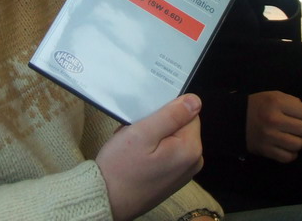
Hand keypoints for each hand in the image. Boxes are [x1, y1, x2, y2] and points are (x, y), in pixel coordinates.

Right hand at [96, 94, 204, 220]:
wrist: (106, 200)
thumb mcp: (142, 134)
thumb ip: (171, 115)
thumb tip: (195, 100)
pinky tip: (135, 156)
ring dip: (152, 136)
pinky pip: (166, 152)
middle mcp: (194, 161)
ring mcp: (183, 172)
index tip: (144, 120)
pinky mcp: (172, 178)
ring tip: (133, 145)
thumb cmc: (121, 167)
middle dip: (157, 124)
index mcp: (191, 148)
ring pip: (171, 138)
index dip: (165, 111)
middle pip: (180, 125)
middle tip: (134, 133)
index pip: (187, 112)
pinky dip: (151, 149)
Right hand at [246, 91, 301, 162]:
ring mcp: (270, 137)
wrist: (235, 119)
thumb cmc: (258, 106)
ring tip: (292, 137)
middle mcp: (274, 120)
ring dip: (298, 141)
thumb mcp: (273, 96)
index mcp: (276, 103)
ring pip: (298, 145)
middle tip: (297, 127)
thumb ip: (292, 101)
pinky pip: (288, 157)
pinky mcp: (266, 150)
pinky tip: (286, 147)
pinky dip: (290, 153)